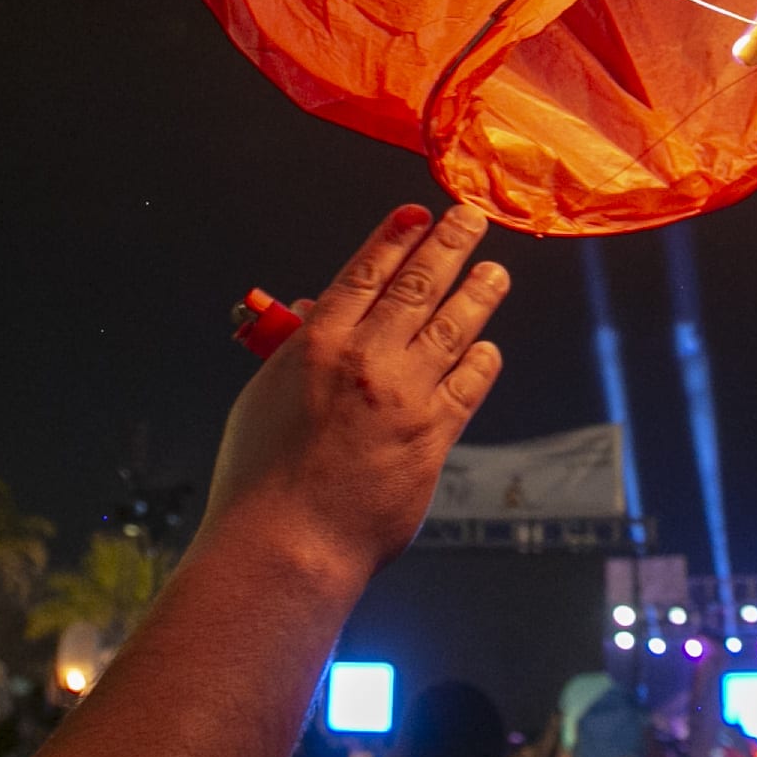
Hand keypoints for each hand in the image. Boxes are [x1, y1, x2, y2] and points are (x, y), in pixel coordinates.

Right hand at [203, 203, 510, 579]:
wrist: (287, 543)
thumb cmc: (259, 479)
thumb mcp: (262, 397)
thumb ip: (295, 350)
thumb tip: (313, 311)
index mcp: (317, 342)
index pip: (366, 271)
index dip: (397, 236)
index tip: (419, 213)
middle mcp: (366, 357)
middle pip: (418, 285)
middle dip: (449, 245)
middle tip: (472, 219)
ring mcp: (405, 394)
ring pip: (454, 326)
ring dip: (479, 292)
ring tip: (496, 271)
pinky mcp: (433, 435)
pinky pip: (469, 385)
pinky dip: (482, 360)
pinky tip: (489, 347)